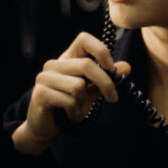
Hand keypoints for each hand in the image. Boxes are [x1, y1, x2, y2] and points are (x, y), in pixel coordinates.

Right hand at [12, 32, 130, 154]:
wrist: (47, 127)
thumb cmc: (70, 106)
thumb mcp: (92, 90)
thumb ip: (107, 78)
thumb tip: (127, 66)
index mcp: (67, 59)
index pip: (83, 39)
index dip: (100, 50)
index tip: (111, 67)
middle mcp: (53, 65)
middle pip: (86, 65)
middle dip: (105, 83)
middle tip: (113, 98)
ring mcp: (44, 78)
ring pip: (78, 85)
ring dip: (85, 103)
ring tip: (79, 110)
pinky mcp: (40, 94)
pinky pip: (69, 101)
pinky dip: (76, 112)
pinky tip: (70, 116)